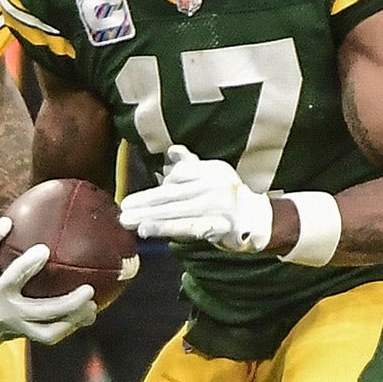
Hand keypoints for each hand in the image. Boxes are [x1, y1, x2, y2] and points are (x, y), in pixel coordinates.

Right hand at [0, 217, 96, 344]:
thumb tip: (8, 221)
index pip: (13, 278)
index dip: (28, 265)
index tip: (44, 250)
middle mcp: (8, 313)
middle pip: (41, 312)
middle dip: (67, 303)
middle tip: (89, 289)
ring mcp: (18, 327)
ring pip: (49, 331)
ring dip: (73, 320)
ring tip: (93, 307)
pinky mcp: (24, 336)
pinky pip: (50, 335)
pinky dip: (70, 326)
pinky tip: (87, 315)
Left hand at [119, 144, 271, 251]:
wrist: (260, 220)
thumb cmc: (229, 196)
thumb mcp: (213, 175)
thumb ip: (191, 165)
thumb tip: (172, 151)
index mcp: (212, 170)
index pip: (179, 176)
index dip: (159, 189)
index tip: (140, 200)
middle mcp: (214, 185)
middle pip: (172, 194)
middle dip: (145, 202)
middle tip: (123, 208)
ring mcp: (216, 206)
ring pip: (175, 211)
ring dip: (148, 216)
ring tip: (127, 220)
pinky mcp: (217, 226)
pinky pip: (186, 227)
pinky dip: (164, 228)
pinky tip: (146, 229)